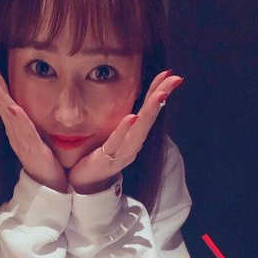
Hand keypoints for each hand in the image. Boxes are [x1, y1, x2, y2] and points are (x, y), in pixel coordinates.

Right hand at [0, 54, 66, 192]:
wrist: (50, 186)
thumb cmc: (44, 160)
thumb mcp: (34, 134)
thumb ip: (27, 118)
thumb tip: (21, 101)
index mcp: (15, 126)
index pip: (3, 97)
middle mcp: (15, 132)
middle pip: (1, 101)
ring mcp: (22, 141)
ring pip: (8, 115)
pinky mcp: (33, 151)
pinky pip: (26, 133)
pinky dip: (19, 120)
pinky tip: (14, 108)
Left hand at [67, 70, 183, 193]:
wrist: (83, 183)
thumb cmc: (98, 156)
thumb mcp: (113, 133)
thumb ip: (122, 118)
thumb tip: (130, 94)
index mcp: (134, 137)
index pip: (148, 110)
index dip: (158, 91)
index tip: (170, 74)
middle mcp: (132, 145)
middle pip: (149, 119)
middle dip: (161, 97)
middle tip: (174, 79)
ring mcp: (121, 154)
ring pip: (138, 132)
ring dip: (149, 113)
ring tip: (158, 95)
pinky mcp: (107, 160)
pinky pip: (116, 144)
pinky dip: (124, 131)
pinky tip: (131, 117)